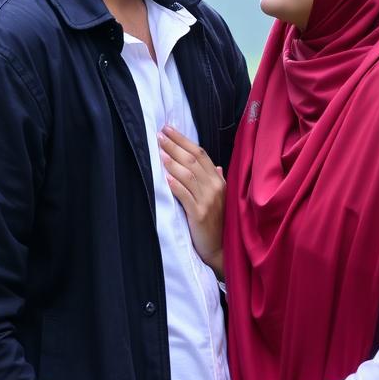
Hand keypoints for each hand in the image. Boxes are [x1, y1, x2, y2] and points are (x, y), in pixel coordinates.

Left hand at [158, 126, 224, 276]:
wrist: (219, 249)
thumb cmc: (216, 223)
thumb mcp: (220, 199)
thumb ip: (216, 181)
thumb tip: (216, 166)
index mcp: (219, 182)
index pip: (201, 154)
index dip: (184, 140)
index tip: (169, 130)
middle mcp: (215, 188)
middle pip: (193, 160)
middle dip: (175, 145)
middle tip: (159, 135)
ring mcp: (208, 201)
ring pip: (188, 175)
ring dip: (172, 161)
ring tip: (159, 152)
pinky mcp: (199, 214)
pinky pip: (185, 195)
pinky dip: (175, 184)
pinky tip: (164, 177)